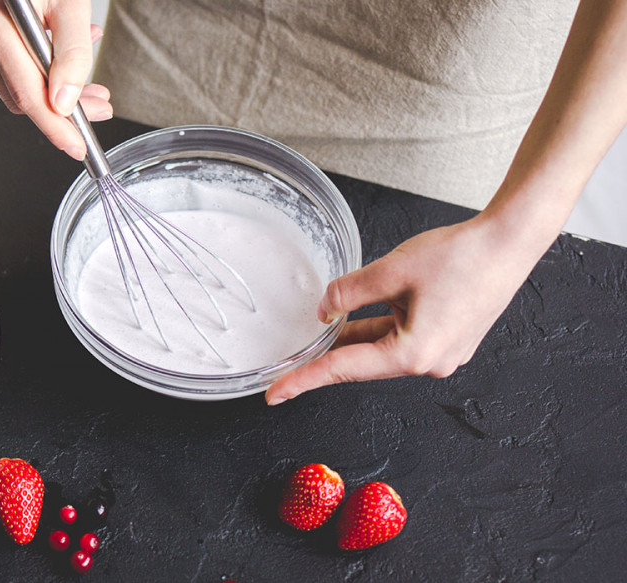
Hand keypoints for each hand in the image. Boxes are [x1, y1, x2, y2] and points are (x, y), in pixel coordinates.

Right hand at [0, 0, 112, 159]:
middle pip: (20, 94)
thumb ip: (72, 54)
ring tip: (92, 88)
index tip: (76, 147)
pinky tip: (68, 65)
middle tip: (100, 108)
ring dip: (56, 92)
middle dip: (63, 110)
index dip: (54, 126)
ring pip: (17, 84)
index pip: (25, 93)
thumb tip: (66, 103)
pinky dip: (43, 72)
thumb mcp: (71, 3)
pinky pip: (11, 66)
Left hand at [264, 215, 542, 404]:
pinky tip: (357, 316)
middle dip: (327, 355)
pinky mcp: (448, 341)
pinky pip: (400, 340)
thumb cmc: (462, 257)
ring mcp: (442, 354)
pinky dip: (377, 329)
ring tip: (324, 325)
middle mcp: (429, 363)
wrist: (509, 243)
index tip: (275, 394)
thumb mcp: (392, 270)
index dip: (304, 379)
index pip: (343, 369)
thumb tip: (324, 309)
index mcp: (413, 354)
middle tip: (288, 362)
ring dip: (353, 338)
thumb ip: (349, 292)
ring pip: (381, 349)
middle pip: (362, 362)